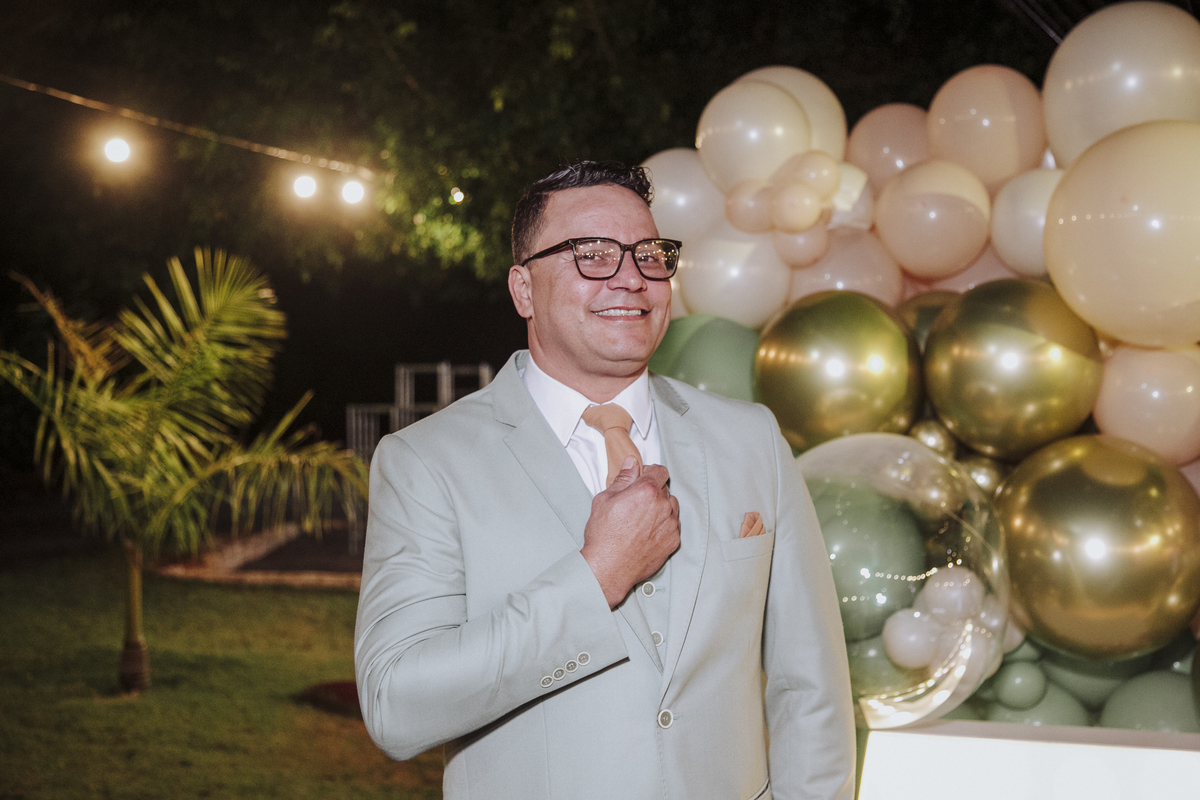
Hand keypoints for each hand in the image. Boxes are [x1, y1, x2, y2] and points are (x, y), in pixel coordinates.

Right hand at [581, 457, 679, 607]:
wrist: (609, 568)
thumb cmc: (604, 536)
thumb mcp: (604, 500)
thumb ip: (623, 479)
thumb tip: (632, 464)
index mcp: (646, 491)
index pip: (659, 471)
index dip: (650, 473)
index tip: (642, 480)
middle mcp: (663, 506)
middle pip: (664, 489)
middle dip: (652, 492)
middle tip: (635, 504)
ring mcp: (670, 524)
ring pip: (671, 507)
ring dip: (661, 508)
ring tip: (642, 520)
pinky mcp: (673, 541)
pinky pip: (673, 526)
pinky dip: (663, 526)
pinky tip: (646, 533)